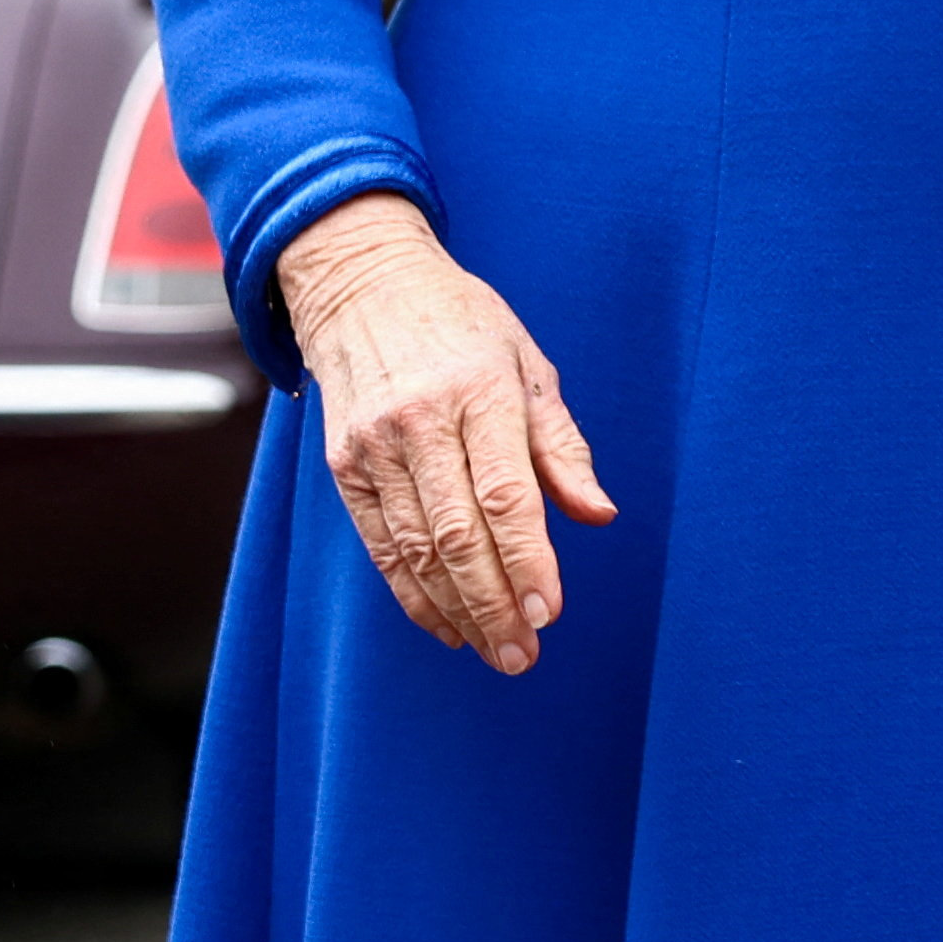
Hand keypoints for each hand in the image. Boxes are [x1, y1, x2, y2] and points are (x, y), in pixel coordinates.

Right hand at [274, 192, 612, 674]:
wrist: (363, 286)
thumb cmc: (464, 325)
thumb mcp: (529, 365)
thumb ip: (562, 446)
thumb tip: (599, 515)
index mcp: (480, 392)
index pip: (507, 497)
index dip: (529, 561)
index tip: (552, 612)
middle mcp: (422, 423)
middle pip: (460, 535)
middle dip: (496, 604)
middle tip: (524, 655)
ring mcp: (375, 447)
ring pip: (417, 549)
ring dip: (458, 610)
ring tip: (495, 650)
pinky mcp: (343, 466)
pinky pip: (381, 544)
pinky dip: (412, 592)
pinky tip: (446, 623)